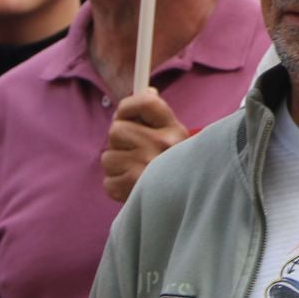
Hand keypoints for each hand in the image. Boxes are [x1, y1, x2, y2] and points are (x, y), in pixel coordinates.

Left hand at [101, 87, 189, 202]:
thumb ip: (158, 117)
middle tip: (133, 152)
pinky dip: (117, 187)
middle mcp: (162, 146)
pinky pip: (108, 182)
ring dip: (118, 168)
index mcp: (174, 131)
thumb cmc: (178, 170)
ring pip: (108, 157)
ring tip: (136, 174)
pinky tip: (134, 189)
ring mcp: (146, 168)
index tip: (125, 115)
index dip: (128, 107)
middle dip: (119, 143)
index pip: (144, 102)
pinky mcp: (132, 190)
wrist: (191, 208)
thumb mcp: (177, 140)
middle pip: (116, 130)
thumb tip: (146, 90)